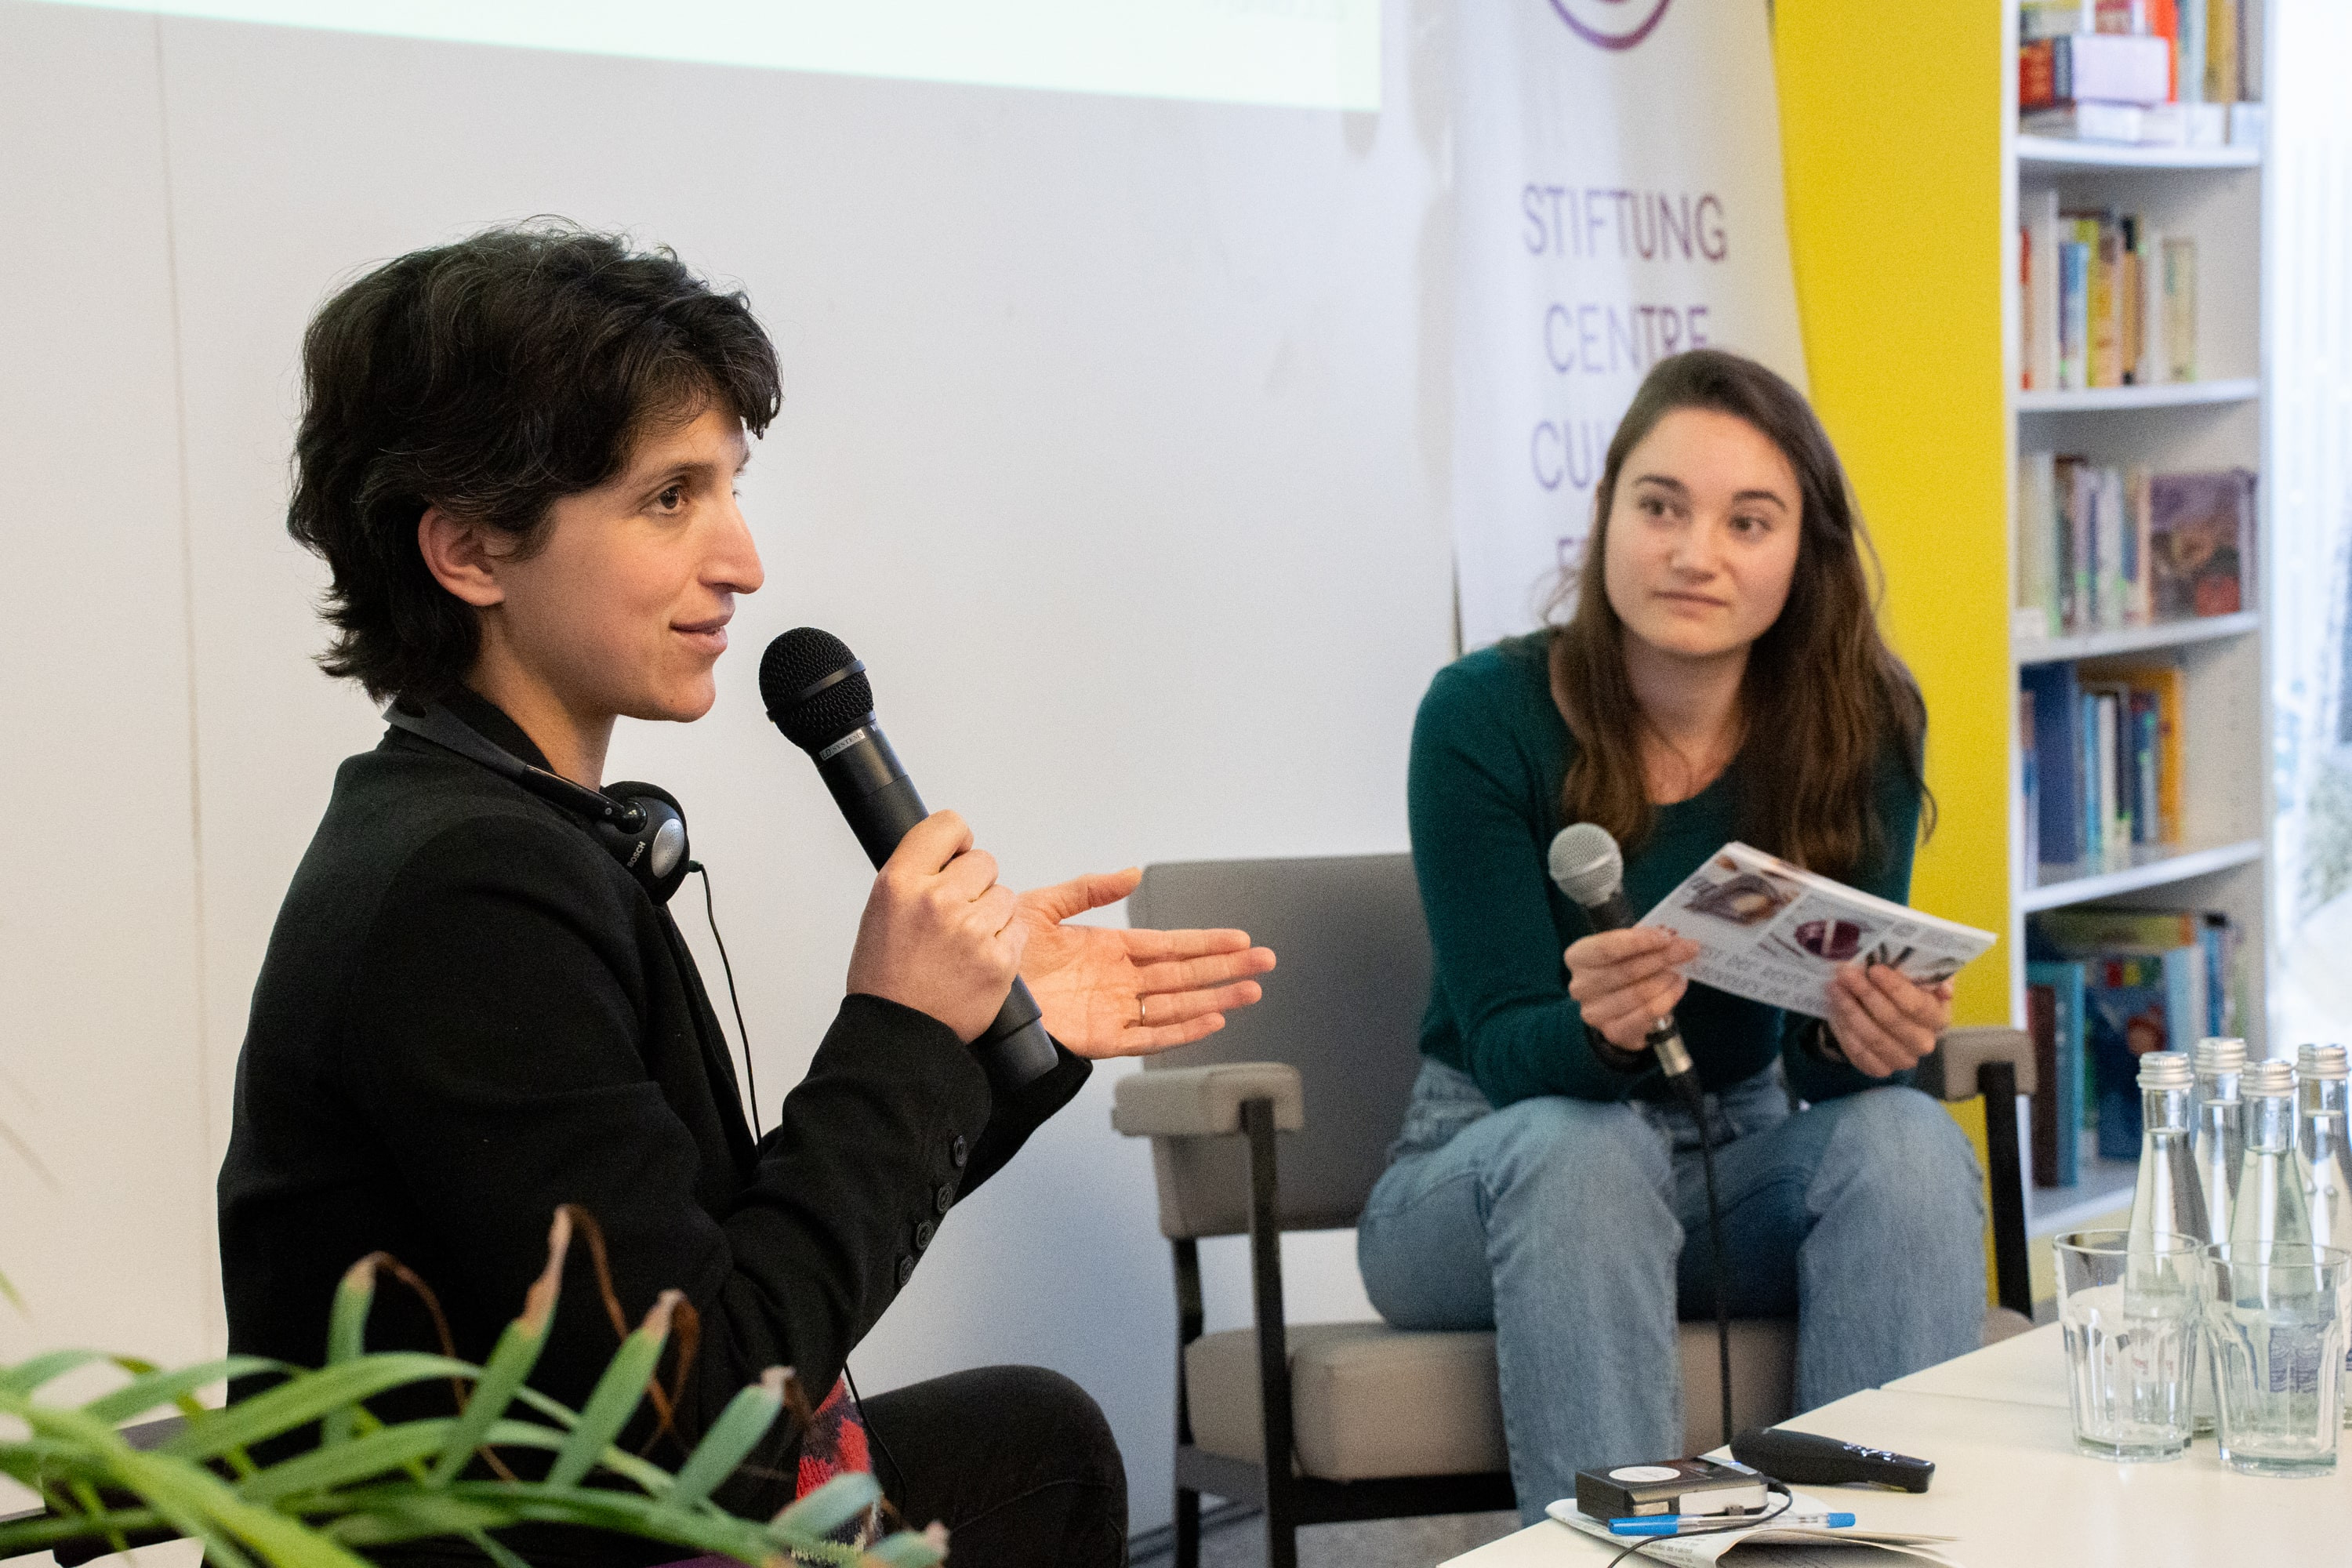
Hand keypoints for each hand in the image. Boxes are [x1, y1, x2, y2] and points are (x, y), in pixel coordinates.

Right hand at [846, 811, 1025, 1043]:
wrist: (900, 1034)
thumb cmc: (887, 979)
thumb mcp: (882, 911)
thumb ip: (916, 876)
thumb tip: (950, 853)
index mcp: (901, 882)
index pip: (947, 825)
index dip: (957, 839)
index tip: (957, 854)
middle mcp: (937, 900)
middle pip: (984, 861)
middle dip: (976, 884)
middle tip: (957, 914)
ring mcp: (971, 930)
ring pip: (1005, 896)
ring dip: (992, 914)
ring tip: (965, 943)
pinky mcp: (999, 959)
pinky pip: (1017, 929)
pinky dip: (1004, 943)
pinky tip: (978, 960)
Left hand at [1012, 868, 1276, 1057]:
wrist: (970, 986)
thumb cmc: (1000, 952)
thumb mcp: (1043, 906)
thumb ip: (1089, 889)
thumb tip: (1131, 873)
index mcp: (1108, 949)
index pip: (1170, 945)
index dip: (1206, 942)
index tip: (1238, 939)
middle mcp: (1117, 981)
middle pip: (1184, 975)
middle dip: (1225, 969)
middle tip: (1263, 963)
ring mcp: (1113, 1010)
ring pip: (1176, 1005)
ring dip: (1214, 998)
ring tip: (1250, 992)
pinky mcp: (1100, 1039)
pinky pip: (1150, 1037)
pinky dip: (1181, 1031)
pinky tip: (1210, 1021)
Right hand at [1566, 927, 1699, 1052]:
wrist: (1617, 1008)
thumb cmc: (1622, 969)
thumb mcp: (1625, 949)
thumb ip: (1641, 940)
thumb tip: (1670, 936)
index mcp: (1578, 958)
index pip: (1606, 948)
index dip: (1638, 942)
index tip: (1666, 937)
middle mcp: (1581, 986)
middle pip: (1627, 970)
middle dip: (1663, 957)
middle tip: (1688, 949)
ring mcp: (1595, 1012)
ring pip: (1640, 993)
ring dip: (1667, 979)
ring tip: (1681, 970)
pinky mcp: (1613, 1031)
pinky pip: (1648, 1013)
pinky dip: (1668, 997)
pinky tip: (1678, 986)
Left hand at [1826, 962, 1953, 1077]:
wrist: (1881, 1013)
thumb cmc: (1900, 989)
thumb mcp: (1914, 974)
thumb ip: (1922, 972)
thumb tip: (1942, 986)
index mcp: (1938, 1016)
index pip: (1918, 1005)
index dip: (1895, 988)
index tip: (1874, 970)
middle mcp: (1924, 1042)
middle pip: (1892, 1020)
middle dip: (1866, 994)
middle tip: (1845, 974)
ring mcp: (1903, 1059)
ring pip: (1873, 1037)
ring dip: (1850, 1010)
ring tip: (1835, 987)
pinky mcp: (1881, 1069)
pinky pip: (1860, 1053)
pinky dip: (1845, 1030)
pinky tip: (1835, 1010)